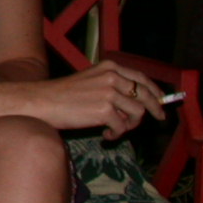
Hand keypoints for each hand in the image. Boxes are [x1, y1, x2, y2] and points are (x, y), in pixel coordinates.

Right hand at [36, 60, 165, 139]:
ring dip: (129, 125)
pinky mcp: (104, 110)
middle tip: (156, 120)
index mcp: (109, 67)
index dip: (155, 92)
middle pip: (146, 95)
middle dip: (154, 110)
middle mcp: (112, 77)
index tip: (162, 102)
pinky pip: (122, 127)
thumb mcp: (90, 81)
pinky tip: (105, 134)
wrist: (41, 102)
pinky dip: (116, 134)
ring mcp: (109, 93)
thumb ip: (112, 86)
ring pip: (138, 113)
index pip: (141, 78)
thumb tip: (138, 103)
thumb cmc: (62, 95)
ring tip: (115, 128)